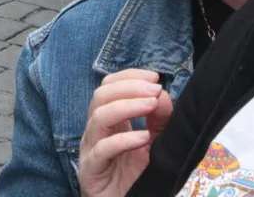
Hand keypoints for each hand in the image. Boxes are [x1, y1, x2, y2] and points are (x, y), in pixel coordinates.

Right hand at [78, 69, 171, 196]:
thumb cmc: (136, 177)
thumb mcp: (154, 143)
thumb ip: (160, 120)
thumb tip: (162, 93)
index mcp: (108, 121)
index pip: (109, 86)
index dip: (129, 77)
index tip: (155, 78)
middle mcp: (95, 131)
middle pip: (101, 96)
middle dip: (129, 87)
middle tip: (155, 90)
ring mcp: (90, 149)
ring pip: (98, 117)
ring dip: (127, 106)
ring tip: (151, 105)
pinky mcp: (91, 170)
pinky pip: (103, 149)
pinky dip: (124, 139)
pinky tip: (143, 138)